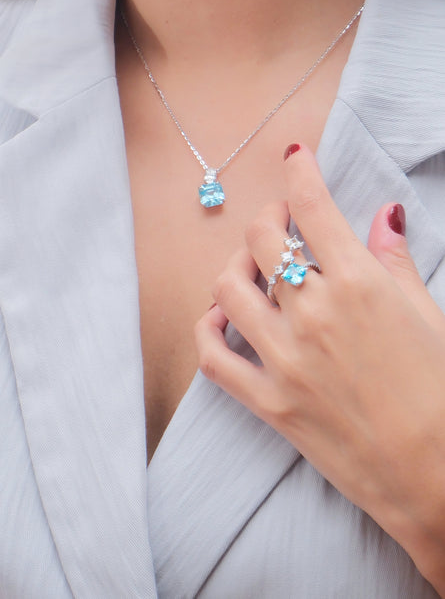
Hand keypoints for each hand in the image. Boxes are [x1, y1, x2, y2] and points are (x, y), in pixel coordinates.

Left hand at [195, 143, 444, 593]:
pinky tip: (223, 319)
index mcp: (358, 284)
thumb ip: (395, 262)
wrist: (434, 476)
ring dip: (235, 265)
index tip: (294, 155)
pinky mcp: (268, 401)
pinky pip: (214, 355)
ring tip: (251, 266)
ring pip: (229, 287)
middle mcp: (314, 313)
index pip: (313, 207)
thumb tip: (385, 215)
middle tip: (280, 221)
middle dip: (268, 216)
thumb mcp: (428, 316)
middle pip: (262, 239)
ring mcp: (284, 358)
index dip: (300, 171)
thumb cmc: (440, 392)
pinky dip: (210, 328)